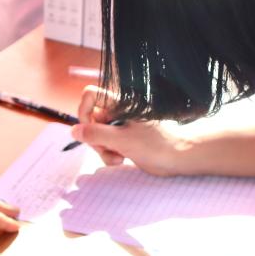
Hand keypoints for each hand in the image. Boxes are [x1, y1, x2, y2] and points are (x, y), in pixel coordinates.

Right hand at [70, 86, 191, 176]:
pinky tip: (120, 160)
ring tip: (116, 158)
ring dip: (102, 149)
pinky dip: (109, 153)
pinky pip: (107, 144)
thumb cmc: (157, 145)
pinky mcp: (125, 139)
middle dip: (94, 137)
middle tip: (105, 149)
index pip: (91, 95)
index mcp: (121, 103)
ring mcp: (122, 126)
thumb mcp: (122, 140)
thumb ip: (96, 134)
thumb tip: (74, 130)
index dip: (84, 111)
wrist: (180, 157)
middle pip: (91, 119)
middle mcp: (120, 112)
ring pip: (98, 134)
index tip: (89, 129)